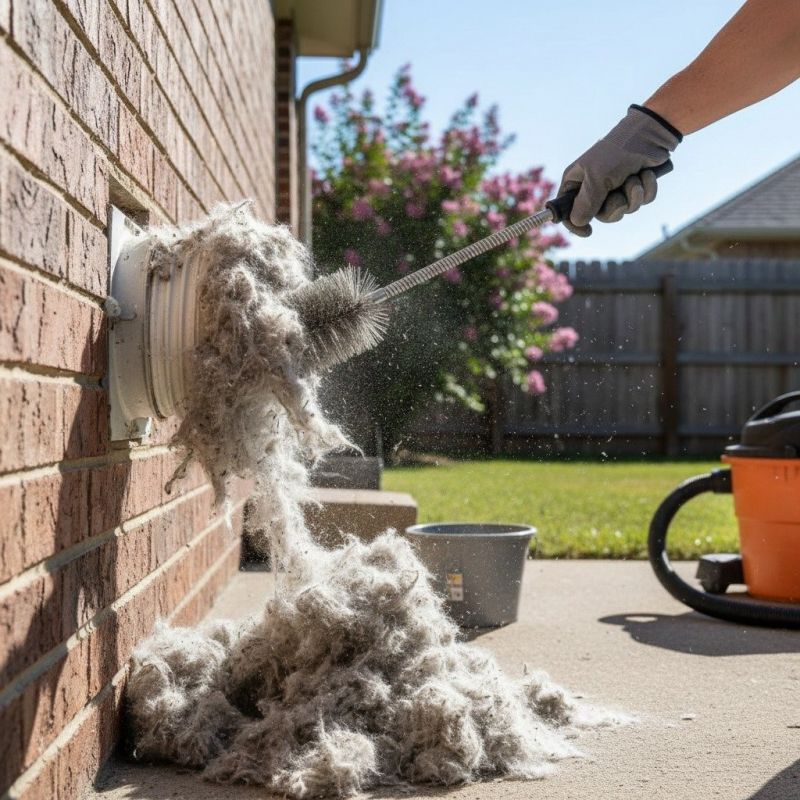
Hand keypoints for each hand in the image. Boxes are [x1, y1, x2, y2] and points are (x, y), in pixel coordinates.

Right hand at [558, 105, 681, 236]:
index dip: (575, 224)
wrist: (649, 135)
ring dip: (633, 195)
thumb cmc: (617, 152)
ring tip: (634, 177)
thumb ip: (585, 202)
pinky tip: (645, 174)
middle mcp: (593, 188)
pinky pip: (641, 202)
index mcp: (577, 182)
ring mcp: (614, 189)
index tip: (588, 232)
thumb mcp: (597, 177)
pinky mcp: (634, 188)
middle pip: (600, 216)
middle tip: (618, 193)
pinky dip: (646, 190)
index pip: (567, 211)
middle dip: (615, 206)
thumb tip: (576, 222)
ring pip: (623, 210)